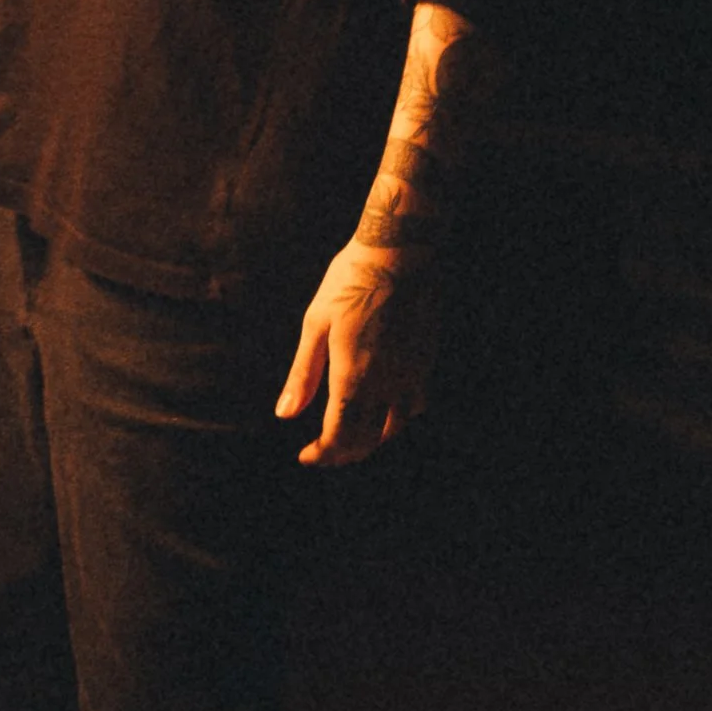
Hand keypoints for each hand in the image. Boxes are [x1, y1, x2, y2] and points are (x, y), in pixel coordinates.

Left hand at [275, 240, 441, 466]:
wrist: (401, 253)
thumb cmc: (349, 282)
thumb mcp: (316, 323)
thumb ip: (302, 374)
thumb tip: (284, 415)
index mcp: (353, 376)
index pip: (340, 437)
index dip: (323, 454)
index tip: (307, 457)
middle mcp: (386, 384)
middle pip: (367, 441)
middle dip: (343, 453)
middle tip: (323, 451)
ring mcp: (411, 376)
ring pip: (394, 430)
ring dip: (370, 441)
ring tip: (350, 438)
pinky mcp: (427, 363)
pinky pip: (414, 408)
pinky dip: (396, 422)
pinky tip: (383, 413)